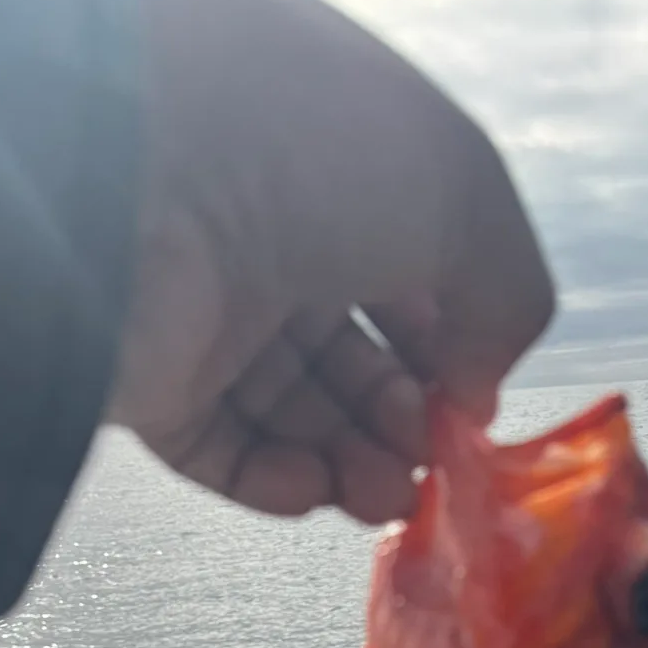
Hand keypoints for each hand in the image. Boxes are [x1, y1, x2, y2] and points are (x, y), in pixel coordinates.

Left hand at [104, 0, 554, 523]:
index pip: (407, 284)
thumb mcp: (463, 200)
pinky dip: (277, 483)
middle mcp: (269, 241)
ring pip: (296, 416)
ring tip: (385, 495)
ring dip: (354, 466)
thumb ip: (506, 301)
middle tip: (428, 462)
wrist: (142, 169)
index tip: (473, 401)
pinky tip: (315, 489)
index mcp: (339, 179)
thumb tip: (476, 394)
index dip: (450, 351)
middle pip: (355, 362)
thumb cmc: (315, 153)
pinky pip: (222, 451)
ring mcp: (204, 315)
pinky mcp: (149, 382)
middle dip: (405, 423)